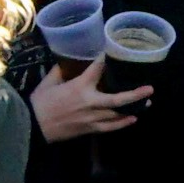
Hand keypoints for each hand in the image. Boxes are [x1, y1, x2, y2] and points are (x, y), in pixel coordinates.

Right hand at [30, 64, 149, 145]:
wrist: (33, 126)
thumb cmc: (40, 103)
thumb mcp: (48, 83)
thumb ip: (61, 72)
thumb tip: (68, 63)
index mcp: (80, 86)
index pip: (97, 69)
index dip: (104, 59)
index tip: (109, 53)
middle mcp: (91, 102)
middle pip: (119, 98)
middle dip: (135, 94)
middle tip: (150, 89)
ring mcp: (92, 117)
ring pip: (118, 113)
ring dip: (133, 108)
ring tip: (146, 103)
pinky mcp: (90, 129)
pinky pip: (111, 127)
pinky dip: (122, 123)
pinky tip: (133, 119)